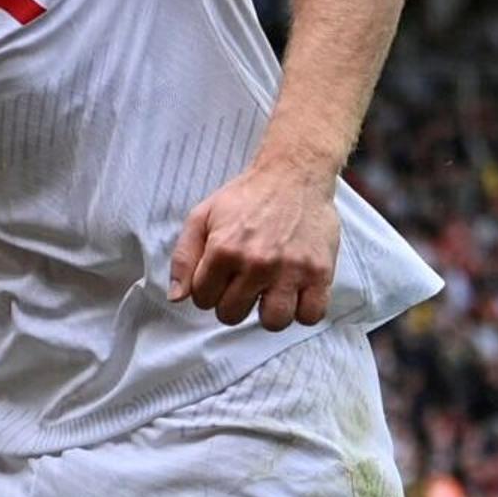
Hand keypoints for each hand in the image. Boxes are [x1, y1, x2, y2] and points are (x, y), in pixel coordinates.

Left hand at [169, 156, 341, 329]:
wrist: (294, 173)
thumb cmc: (247, 196)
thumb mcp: (203, 216)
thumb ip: (184, 257)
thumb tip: (177, 298)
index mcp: (224, 250)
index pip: (203, 300)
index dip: (209, 291)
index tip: (221, 278)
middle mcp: (256, 263)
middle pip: (233, 315)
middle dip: (234, 303)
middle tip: (244, 284)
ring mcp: (290, 270)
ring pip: (274, 322)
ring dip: (268, 312)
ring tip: (271, 292)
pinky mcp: (320, 272)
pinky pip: (311, 315)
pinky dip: (303, 311)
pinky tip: (296, 294)